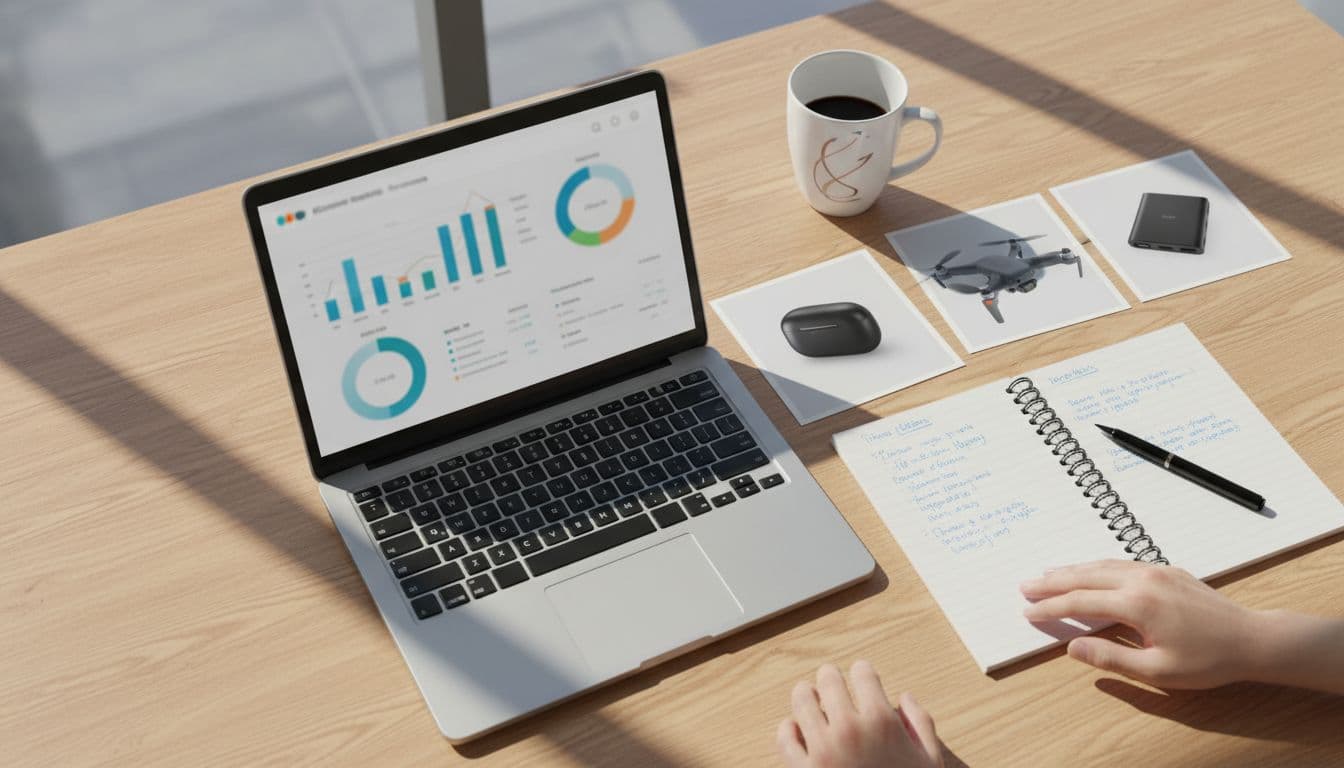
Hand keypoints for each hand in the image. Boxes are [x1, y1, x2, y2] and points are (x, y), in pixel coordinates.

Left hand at [777, 661, 941, 767]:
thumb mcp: (930, 762)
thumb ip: (921, 724)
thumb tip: (906, 698)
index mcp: (882, 722)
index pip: (863, 673)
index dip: (863, 673)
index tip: (862, 676)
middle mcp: (849, 728)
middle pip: (828, 679)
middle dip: (832, 679)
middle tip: (832, 683)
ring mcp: (821, 749)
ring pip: (801, 700)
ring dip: (806, 697)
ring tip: (811, 699)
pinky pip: (784, 738)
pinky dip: (788, 730)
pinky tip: (796, 730)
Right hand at [1020, 559, 1261, 688]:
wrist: (1252, 639)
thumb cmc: (1208, 660)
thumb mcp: (1158, 670)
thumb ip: (1111, 657)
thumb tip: (1073, 647)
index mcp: (1136, 604)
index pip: (1080, 602)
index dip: (1051, 608)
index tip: (1028, 612)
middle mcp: (1142, 579)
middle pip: (1085, 576)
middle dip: (1052, 581)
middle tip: (1025, 585)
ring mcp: (1156, 571)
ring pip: (1102, 564)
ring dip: (1072, 570)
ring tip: (1048, 575)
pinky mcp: (1167, 570)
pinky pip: (1121, 563)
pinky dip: (1096, 566)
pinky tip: (1089, 571)